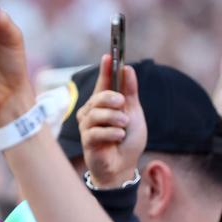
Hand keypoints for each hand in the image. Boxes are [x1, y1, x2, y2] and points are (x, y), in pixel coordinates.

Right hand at [77, 55, 146, 188]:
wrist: (124, 166)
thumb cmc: (127, 140)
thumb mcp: (134, 113)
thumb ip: (130, 93)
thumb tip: (128, 69)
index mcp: (104, 103)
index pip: (103, 82)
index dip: (106, 69)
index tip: (109, 55)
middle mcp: (92, 112)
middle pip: (98, 97)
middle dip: (112, 98)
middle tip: (123, 104)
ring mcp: (87, 126)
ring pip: (97, 114)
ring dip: (115, 119)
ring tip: (123, 126)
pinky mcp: (87, 141)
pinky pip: (96, 131)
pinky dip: (111, 133)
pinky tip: (118, 137)